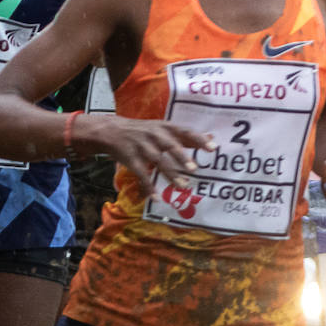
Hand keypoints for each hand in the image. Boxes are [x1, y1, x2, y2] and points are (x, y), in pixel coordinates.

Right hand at [89, 114, 212, 197]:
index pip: (185, 132)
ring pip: (158, 161)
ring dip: (170, 174)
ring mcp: (142, 147)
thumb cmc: (144, 131)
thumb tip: (211, 137)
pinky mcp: (131, 159)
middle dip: (182, 157)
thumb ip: (185, 135)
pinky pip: (142, 174)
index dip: (199, 140)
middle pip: (170, 146)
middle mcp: (154, 135)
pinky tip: (157, 198)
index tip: (213, 148)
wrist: (112, 131)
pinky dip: (149, 187)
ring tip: (182, 185)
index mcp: (165, 127)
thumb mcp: (163, 127)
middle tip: (194, 169)